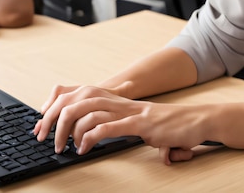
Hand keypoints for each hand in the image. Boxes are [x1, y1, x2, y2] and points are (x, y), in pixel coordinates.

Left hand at [34, 85, 215, 163]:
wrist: (198, 121)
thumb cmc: (174, 127)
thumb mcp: (145, 127)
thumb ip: (129, 130)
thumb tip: (110, 136)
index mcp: (122, 103)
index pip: (85, 96)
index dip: (63, 105)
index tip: (47, 123)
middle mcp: (125, 103)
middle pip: (82, 99)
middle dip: (58, 116)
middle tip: (45, 136)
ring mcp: (133, 112)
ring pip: (92, 111)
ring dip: (71, 129)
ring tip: (64, 146)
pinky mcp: (142, 124)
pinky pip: (110, 127)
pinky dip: (91, 137)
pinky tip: (84, 148)